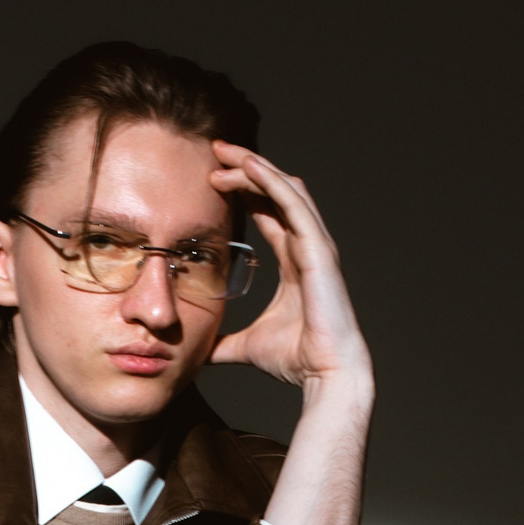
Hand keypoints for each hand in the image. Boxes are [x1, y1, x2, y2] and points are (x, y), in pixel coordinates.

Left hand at [206, 144, 372, 401]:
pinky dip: (272, 182)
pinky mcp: (318, 249)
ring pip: (285, 190)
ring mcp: (315, 245)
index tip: (213, 175)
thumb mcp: (245, 346)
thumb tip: (198, 353)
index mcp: (293, 260)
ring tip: (226, 152)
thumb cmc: (296, 359)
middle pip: (275, 191)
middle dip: (247, 167)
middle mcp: (306, 246)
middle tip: (216, 150)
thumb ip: (223, 343)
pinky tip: (250, 166)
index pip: (268, 211)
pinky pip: (294, 205)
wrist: (325, 374)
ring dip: (256, 167)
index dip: (244, 189)